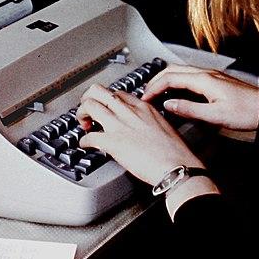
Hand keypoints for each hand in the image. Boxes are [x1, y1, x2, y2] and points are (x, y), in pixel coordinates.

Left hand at [76, 84, 204, 185]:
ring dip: (82, 114)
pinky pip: (89, 137)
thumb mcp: (164, 127)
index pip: (118, 93)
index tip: (105, 107)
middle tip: (88, 111)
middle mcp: (129, 112)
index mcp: (143, 107)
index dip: (107, 100)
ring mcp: (119, 125)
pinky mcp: (112, 142)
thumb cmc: (175, 153)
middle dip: (88, 99)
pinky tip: (86, 145)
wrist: (176, 166)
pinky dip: (84, 141)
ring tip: (84, 124)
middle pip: (99, 92)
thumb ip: (148, 122)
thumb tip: (139, 129)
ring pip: (90, 106)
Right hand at [142, 64, 258, 130]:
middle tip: (146, 93)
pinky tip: (176, 93)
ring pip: (180, 72)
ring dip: (165, 80)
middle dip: (156, 80)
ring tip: (156, 93)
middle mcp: (206, 74)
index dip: (154, 87)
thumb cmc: (247, 111)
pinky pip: (189, 77)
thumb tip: (169, 105)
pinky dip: (176, 83)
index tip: (145, 98)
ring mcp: (210, 76)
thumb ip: (190, 109)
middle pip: (172, 70)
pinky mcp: (214, 82)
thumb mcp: (215, 115)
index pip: (170, 78)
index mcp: (203, 80)